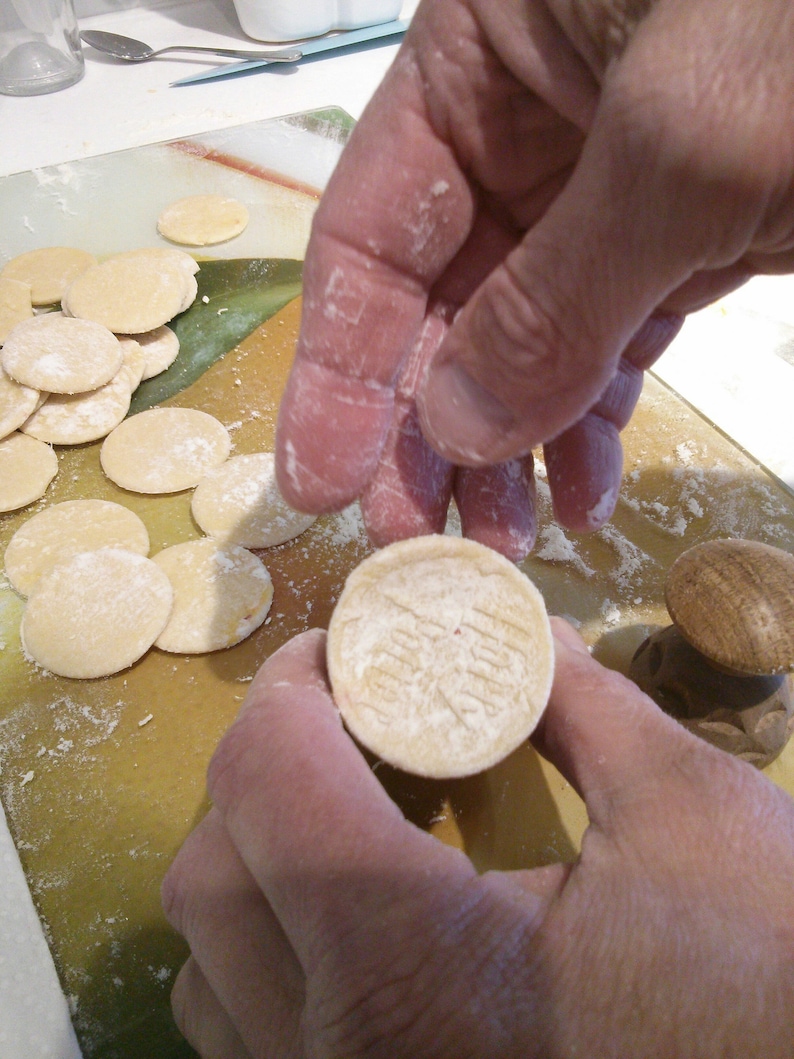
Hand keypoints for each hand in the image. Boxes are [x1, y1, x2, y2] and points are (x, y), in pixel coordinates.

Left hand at [163, 622, 793, 1057]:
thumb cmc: (763, 979)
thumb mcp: (690, 812)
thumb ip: (585, 704)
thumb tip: (525, 640)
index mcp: (408, 965)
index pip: (269, 782)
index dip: (290, 688)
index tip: (335, 653)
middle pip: (209, 875)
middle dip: (268, 770)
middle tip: (347, 723)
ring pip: (208, 970)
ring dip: (254, 867)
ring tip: (348, 816)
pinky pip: (247, 1037)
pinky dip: (270, 955)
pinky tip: (360, 918)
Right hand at [275, 0, 793, 557]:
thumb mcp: (687, 149)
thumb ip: (558, 295)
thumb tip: (456, 428)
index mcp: (486, 51)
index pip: (372, 227)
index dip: (340, 366)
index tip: (322, 483)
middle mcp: (528, 119)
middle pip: (441, 298)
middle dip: (427, 427)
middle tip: (414, 541)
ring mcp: (608, 180)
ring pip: (525, 333)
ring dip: (511, 444)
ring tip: (504, 545)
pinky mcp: (685, 227)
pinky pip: (610, 337)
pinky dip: (594, 419)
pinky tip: (585, 495)